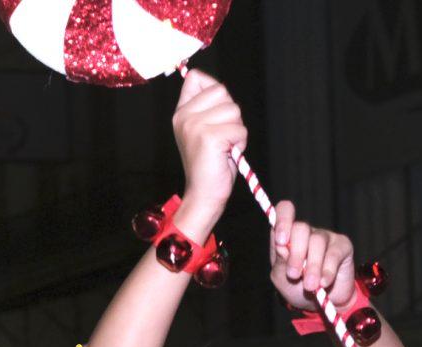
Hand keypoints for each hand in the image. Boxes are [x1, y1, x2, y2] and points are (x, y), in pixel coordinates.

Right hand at [172, 69, 244, 222]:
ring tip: (225, 146)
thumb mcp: (205, 129)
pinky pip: (239, 130)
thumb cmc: (210, 164)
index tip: (215, 113)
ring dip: (237, 130)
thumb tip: (220, 90)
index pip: (196, 77)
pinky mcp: (209, 137)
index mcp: (181, 112)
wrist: (204, 195)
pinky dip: (240, 143)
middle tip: (223, 136)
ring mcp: (194, 125)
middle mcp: (184, 116)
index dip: (213, 90)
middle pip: (221, 91)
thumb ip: (209, 108)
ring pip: (233, 110)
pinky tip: (228, 154)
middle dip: (231, 114)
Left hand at [268, 200, 356, 311]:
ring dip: (312, 267)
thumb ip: (280, 261)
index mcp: (287, 235)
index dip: (283, 220)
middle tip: (294, 275)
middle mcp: (306, 232)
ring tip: (310, 286)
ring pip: (317, 242)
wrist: (321, 306)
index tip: (281, 241)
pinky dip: (327, 271)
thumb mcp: (282, 278)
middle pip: (300, 228)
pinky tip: (323, 283)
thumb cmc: (297, 289)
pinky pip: (334, 254)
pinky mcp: (343, 246)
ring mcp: (325, 237)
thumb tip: (283, 246)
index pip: (285, 211)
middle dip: (296, 253)